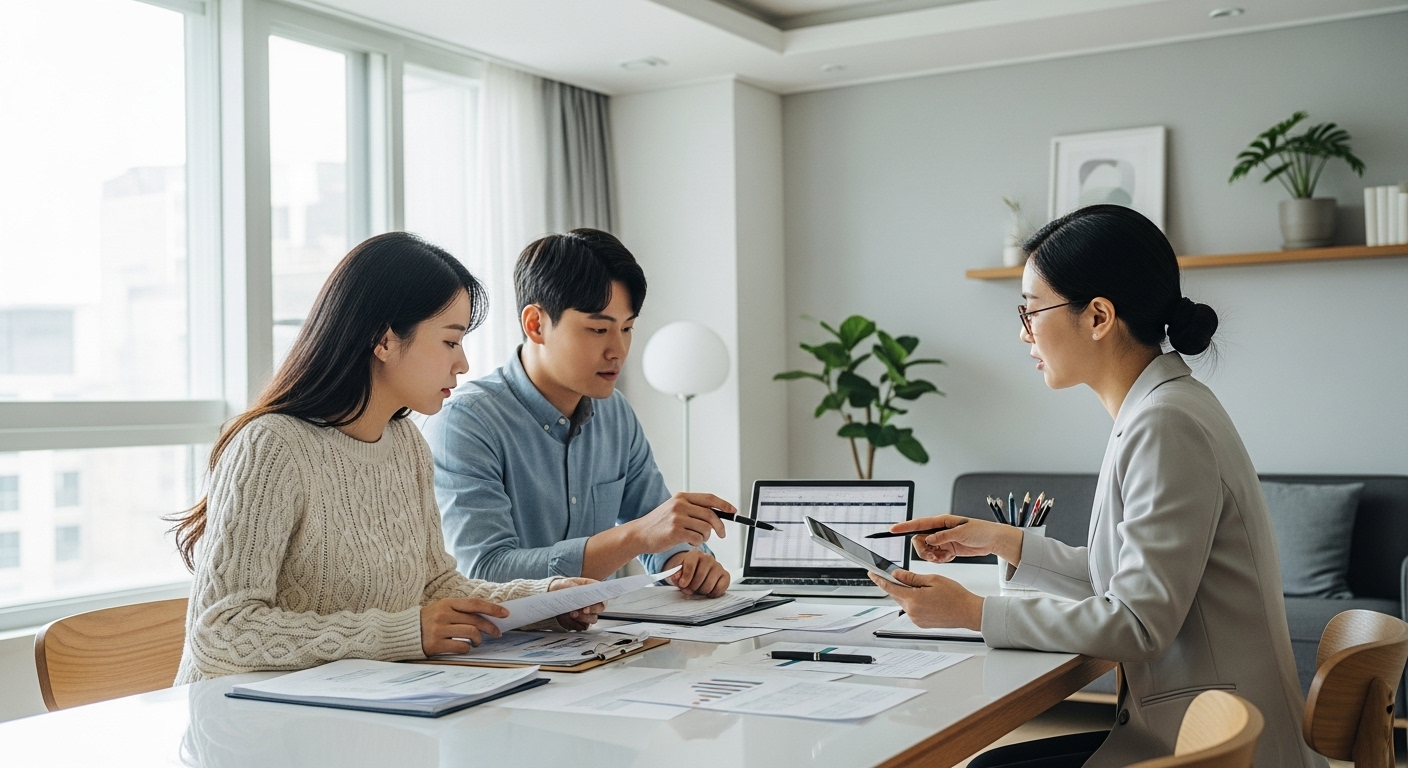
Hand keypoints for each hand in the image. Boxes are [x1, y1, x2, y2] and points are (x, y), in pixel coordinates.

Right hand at [420, 598, 508, 655]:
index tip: (505, 613)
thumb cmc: (428, 620)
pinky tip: (465, 647)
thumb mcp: (442, 609)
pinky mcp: (435, 644)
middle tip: (497, 633)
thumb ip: (461, 611)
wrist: (404, 632)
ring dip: (479, 640)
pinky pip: (461, 646)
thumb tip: (486, 617)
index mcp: (447, 603)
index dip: (492, 608)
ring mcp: (439, 629)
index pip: (474, 604)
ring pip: (471, 633)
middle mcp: (443, 614)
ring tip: (477, 642)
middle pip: (476, 620)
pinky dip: (467, 648)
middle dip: (491, 627)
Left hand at [548, 577, 604, 630]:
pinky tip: (569, 619)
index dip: (597, 606)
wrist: (554, 593)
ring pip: (592, 620)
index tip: (586, 609)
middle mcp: (593, 603)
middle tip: (577, 612)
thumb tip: (578, 598)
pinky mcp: (580, 621)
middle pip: (598, 612)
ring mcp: (587, 613)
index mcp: (594, 591)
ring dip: (581, 619)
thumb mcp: (568, 584)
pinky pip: (582, 626)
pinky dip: (575, 624)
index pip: (603, 599)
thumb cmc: (564, 586)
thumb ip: (574, 589)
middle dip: (588, 614)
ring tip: (571, 614)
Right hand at [629, 493, 731, 551]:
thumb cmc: (659, 524)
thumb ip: (693, 509)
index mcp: (682, 497)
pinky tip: (689, 541)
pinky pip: (697, 538)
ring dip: (705, 537)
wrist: (639, 534)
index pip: (710, 498)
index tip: (733, 511)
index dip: (724, 505)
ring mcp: (677, 518)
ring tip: (696, 538)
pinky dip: (697, 542)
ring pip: (706, 528)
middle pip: (711, 515)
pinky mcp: (675, 532)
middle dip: (720, 527)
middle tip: (722, 534)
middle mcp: (680, 505)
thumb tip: (718, 513)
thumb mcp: (675, 509)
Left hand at [665, 550, 730, 596]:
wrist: (697, 571)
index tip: (682, 585)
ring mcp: (718, 566)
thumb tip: (677, 579)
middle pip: (700, 576)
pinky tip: (708, 591)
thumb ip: (676, 575)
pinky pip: (720, 588)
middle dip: (693, 587)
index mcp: (695, 554)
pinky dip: (713, 593)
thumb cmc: (687, 572)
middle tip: (690, 590)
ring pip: (709, 584)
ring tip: (698, 589)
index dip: (686, 578)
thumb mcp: (678, 572)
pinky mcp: (725, 574)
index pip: (690, 565)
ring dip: (702, 591)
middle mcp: (708, 558)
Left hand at [869, 570, 983, 630]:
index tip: (872, 574)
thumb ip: (911, 577)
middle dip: (897, 585)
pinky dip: (914, 602)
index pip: (890, 587)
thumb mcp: (932, 579)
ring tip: (924, 588)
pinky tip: (927, 597)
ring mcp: (916, 619)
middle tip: (905, 576)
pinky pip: (912, 610)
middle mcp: (912, 612)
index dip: (879, 579)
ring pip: (904, 602)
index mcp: (913, 599)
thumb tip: (897, 574)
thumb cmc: (955, 596)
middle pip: (897, 595)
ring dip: (907, 594)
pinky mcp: (921, 624)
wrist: (968, 612)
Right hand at [893, 515, 1020, 564]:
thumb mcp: (962, 532)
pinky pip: (936, 556)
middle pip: (920, 540)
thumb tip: (929, 539)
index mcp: (941, 521)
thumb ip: (943, 536)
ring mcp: (943, 540)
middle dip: (924, 550)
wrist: (993, 540)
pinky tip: (950, 557)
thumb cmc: (981, 531)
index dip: (905, 526)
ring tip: (945, 556)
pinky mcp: (948, 549)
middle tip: (934, 555)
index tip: (893, 529)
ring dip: (933, 556)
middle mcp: (940, 530)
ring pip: (927, 550)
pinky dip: (941, 559)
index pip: (919, 523)